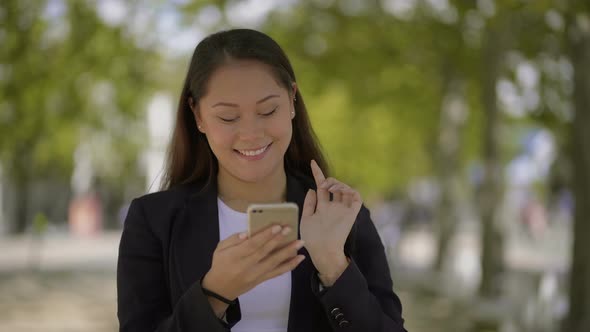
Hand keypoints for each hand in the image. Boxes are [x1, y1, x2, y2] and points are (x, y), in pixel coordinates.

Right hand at [202, 225, 304, 301]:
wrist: (220, 289)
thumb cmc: (220, 264)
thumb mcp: (220, 249)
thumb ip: (233, 239)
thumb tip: (247, 233)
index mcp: (235, 256)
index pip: (252, 245)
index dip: (265, 236)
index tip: (277, 226)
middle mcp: (247, 266)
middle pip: (265, 252)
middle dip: (278, 240)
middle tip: (290, 229)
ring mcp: (256, 274)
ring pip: (274, 263)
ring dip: (289, 252)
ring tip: (300, 243)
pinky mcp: (262, 280)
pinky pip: (277, 273)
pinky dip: (289, 266)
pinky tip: (299, 259)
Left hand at [300, 160, 361, 284]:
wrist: (322, 251)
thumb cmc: (312, 238)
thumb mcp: (305, 219)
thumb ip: (309, 203)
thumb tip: (313, 188)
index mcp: (322, 207)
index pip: (321, 187)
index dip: (317, 174)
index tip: (312, 162)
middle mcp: (333, 207)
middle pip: (334, 186)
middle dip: (329, 180)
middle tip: (324, 185)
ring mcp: (342, 210)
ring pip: (345, 189)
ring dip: (339, 184)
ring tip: (331, 188)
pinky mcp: (351, 214)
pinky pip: (356, 198)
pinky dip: (351, 190)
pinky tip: (341, 191)